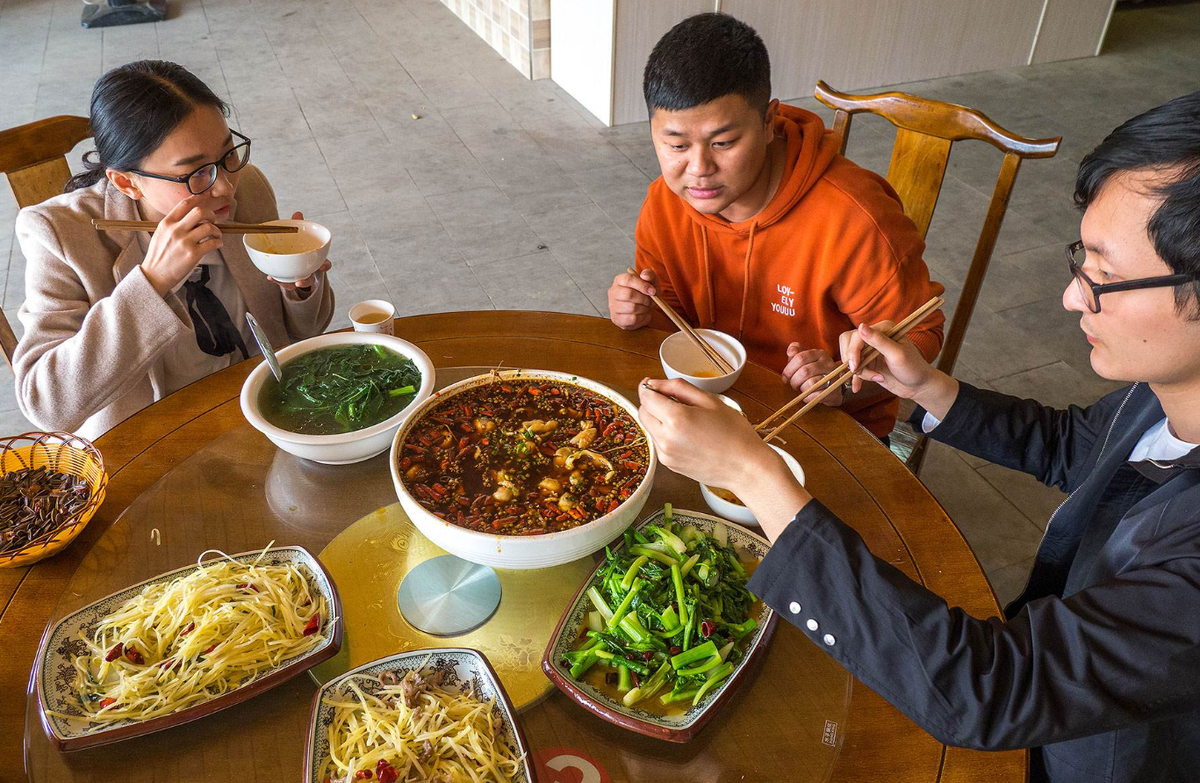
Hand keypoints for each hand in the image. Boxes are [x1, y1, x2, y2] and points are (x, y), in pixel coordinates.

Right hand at [141, 194, 222, 296]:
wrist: (155, 275)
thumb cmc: (159, 255)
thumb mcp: (161, 233)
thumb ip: (174, 223)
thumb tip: (191, 215)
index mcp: (167, 223)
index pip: (184, 204)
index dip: (198, 198)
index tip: (205, 198)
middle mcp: (176, 230)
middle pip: (199, 212)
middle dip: (211, 214)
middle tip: (213, 221)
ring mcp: (185, 242)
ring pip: (209, 227)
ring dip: (217, 230)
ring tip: (216, 235)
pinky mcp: (193, 254)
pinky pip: (212, 243)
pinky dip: (218, 242)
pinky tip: (217, 244)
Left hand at [268, 212, 331, 290]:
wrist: (289, 254)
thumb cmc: (297, 243)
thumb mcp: (298, 234)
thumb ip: (299, 225)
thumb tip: (298, 213)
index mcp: (315, 259)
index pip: (324, 264)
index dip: (325, 266)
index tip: (323, 266)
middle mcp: (308, 270)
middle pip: (310, 278)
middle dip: (306, 281)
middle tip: (300, 281)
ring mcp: (298, 276)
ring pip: (295, 283)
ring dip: (289, 284)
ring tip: (279, 281)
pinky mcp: (288, 280)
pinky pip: (283, 282)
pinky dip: (277, 280)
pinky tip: (269, 277)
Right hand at [608, 269, 657, 329]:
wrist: (643, 310)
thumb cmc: (646, 293)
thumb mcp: (651, 282)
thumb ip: (649, 275)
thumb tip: (645, 275)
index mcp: (619, 280)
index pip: (628, 279)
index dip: (642, 285)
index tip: (653, 291)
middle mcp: (613, 292)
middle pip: (628, 294)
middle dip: (644, 299)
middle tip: (651, 301)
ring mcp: (613, 306)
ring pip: (632, 308)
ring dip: (644, 308)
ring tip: (648, 308)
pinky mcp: (616, 319)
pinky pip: (632, 319)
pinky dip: (642, 317)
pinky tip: (644, 314)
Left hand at [637, 377, 811, 540]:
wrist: (745, 467)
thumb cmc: (733, 432)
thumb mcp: (709, 400)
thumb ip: (678, 387)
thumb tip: (655, 384)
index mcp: (676, 419)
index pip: (646, 398)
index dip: (647, 388)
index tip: (653, 384)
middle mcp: (665, 438)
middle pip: (642, 413)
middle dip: (651, 403)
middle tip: (670, 399)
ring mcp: (666, 454)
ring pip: (649, 428)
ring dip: (658, 418)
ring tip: (684, 418)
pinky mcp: (669, 464)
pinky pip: (659, 442)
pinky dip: (665, 433)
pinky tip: (687, 433)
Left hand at [781, 344, 842, 405]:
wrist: (835, 385)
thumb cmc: (815, 371)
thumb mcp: (806, 359)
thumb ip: (796, 352)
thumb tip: (790, 352)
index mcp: (819, 354)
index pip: (800, 358)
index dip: (789, 369)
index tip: (785, 377)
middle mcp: (827, 363)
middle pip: (804, 371)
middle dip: (794, 380)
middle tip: (793, 384)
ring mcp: (832, 377)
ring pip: (811, 383)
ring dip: (802, 388)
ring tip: (802, 388)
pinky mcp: (833, 391)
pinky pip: (816, 395)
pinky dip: (808, 397)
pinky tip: (807, 395)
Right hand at [838, 321, 957, 416]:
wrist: (918, 386)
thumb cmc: (913, 368)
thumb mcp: (897, 354)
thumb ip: (879, 341)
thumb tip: (861, 326)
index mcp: (884, 329)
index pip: (858, 335)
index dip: (853, 350)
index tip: (855, 366)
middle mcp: (875, 336)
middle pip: (849, 342)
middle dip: (852, 359)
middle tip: (857, 372)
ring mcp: (870, 350)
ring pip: (850, 357)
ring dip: (859, 371)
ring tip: (875, 378)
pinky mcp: (868, 363)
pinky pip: (854, 368)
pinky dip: (855, 378)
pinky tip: (857, 387)